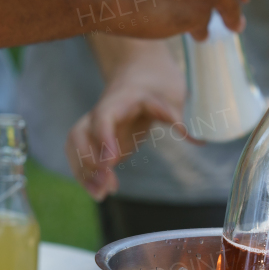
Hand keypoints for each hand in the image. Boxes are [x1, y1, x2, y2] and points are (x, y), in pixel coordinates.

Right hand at [65, 38, 189, 200]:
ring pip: (75, 149)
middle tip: (107, 184)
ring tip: (101, 195)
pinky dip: (86, 176)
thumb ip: (174, 115)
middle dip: (89, 162)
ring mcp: (93, 128)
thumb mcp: (170, 95)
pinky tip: (100, 191)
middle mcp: (99, 114)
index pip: (103, 118)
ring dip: (84, 173)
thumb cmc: (156, 84)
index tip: (110, 162)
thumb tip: (193, 138)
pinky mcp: (95, 142)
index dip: (103, 140)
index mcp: (117, 101)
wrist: (141, 74)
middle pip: (79, 136)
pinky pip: (81, 158)